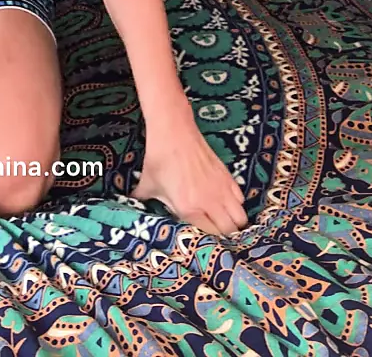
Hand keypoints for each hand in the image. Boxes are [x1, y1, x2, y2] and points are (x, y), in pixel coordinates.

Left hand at [132, 113, 247, 235]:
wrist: (173, 131)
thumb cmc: (158, 158)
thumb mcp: (147, 184)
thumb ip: (142, 202)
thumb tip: (130, 208)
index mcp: (189, 208)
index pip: (209, 236)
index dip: (207, 241)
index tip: (203, 241)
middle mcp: (209, 201)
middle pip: (229, 230)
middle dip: (223, 235)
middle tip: (214, 233)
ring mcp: (221, 188)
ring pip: (239, 217)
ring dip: (233, 221)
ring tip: (223, 221)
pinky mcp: (227, 176)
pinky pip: (240, 199)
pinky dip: (235, 204)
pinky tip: (224, 202)